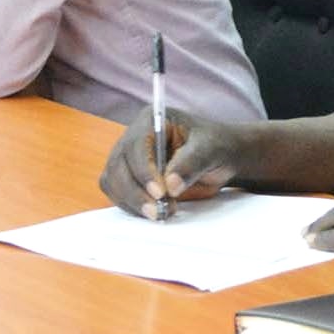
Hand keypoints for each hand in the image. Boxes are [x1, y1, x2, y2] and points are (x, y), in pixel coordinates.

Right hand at [98, 107, 246, 219]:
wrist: (220, 160)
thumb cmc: (216, 146)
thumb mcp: (210, 150)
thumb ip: (191, 163)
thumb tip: (170, 185)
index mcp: (152, 121)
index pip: (136, 145)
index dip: (144, 170)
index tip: (160, 192)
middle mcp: (134, 137)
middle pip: (118, 165)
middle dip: (135, 191)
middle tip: (157, 211)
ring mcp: (128, 158)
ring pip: (113, 181)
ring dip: (132, 201)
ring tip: (160, 213)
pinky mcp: (129, 178)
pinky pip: (118, 193)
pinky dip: (131, 206)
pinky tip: (153, 211)